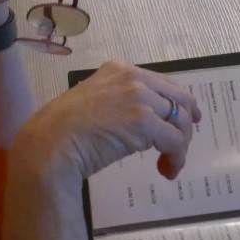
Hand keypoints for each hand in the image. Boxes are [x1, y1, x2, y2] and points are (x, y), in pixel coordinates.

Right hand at [14, 60, 200, 186]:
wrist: (50, 143)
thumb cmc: (62, 130)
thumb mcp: (93, 101)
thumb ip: (117, 101)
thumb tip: (141, 121)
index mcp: (119, 69)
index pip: (163, 84)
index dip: (180, 103)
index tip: (189, 120)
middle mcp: (133, 77)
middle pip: (179, 99)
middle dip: (185, 126)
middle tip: (179, 149)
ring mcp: (140, 98)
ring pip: (180, 121)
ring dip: (180, 146)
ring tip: (169, 166)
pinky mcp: (144, 121)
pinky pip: (175, 141)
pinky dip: (176, 158)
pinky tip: (166, 170)